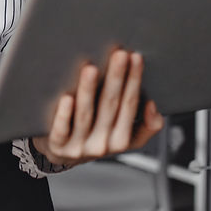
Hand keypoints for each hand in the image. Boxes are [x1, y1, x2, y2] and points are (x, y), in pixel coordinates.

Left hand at [31, 50, 163, 166]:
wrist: (61, 155)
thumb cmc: (95, 137)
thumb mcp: (125, 137)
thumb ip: (146, 126)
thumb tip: (152, 106)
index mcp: (120, 140)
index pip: (130, 105)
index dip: (134, 80)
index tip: (135, 57)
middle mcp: (101, 144)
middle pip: (110, 106)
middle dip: (116, 78)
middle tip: (119, 54)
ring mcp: (78, 146)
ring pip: (85, 115)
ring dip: (88, 91)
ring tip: (91, 69)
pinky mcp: (57, 145)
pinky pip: (61, 130)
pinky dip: (64, 114)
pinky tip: (66, 98)